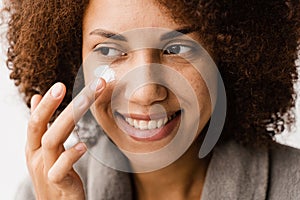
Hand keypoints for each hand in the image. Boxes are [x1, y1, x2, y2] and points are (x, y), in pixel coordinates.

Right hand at [25, 79, 104, 199]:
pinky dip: (70, 156)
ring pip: (51, 141)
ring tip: (86, 101)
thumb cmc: (54, 176)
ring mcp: (45, 171)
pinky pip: (60, 170)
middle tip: (65, 85)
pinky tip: (83, 145)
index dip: (46, 103)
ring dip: (68, 118)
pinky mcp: (58, 185)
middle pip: (40, 127)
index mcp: (33, 148)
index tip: (60, 84)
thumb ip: (42, 127)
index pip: (36, 121)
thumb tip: (35, 98)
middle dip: (52, 104)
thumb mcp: (44, 150)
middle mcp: (36, 157)